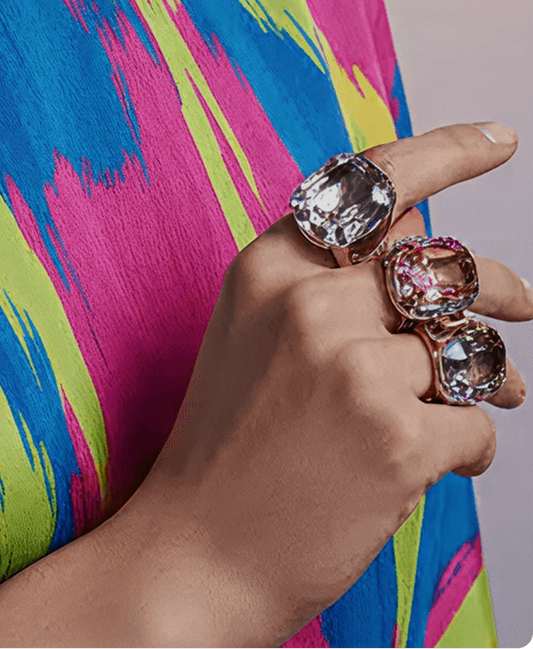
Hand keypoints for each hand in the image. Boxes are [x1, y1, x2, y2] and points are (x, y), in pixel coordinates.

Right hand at [125, 121, 530, 646]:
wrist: (196, 556)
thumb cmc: (232, 449)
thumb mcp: (257, 332)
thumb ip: (330, 281)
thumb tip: (430, 247)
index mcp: (271, 265)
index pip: (375, 186)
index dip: (447, 152)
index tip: (500, 139)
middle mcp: (311, 302)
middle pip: (443, 267)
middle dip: (499, 286)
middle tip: (524, 305)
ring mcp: (353, 368)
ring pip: (465, 351)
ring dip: (490, 378)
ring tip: (493, 397)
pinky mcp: (395, 438)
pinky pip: (476, 427)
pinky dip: (470, 451)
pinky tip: (433, 468)